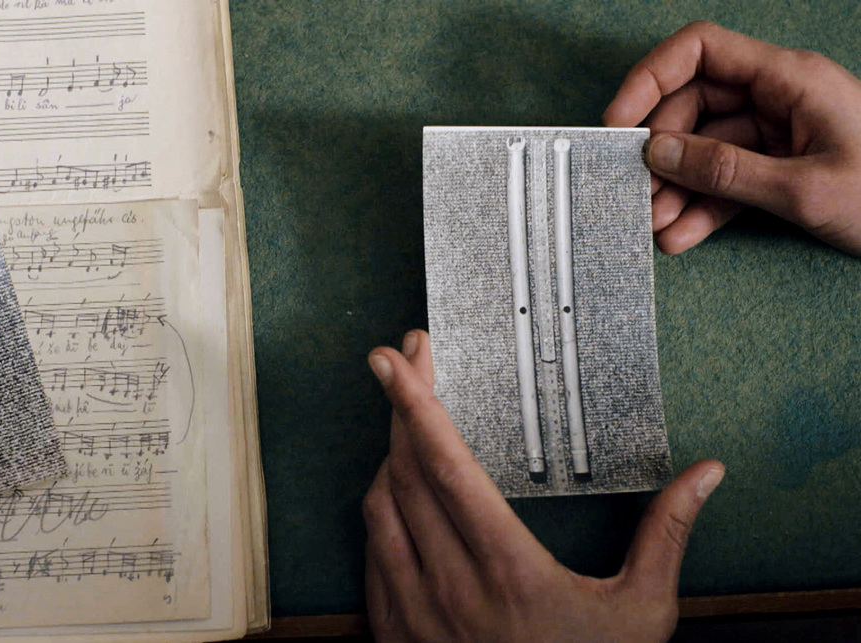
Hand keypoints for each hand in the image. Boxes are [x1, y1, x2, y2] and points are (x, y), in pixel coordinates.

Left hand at [363, 330, 723, 641]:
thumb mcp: (641, 613)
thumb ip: (666, 535)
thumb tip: (703, 476)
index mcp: (505, 566)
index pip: (445, 463)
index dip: (416, 402)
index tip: (396, 359)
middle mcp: (446, 582)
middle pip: (405, 470)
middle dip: (400, 406)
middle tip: (406, 364)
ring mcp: (412, 609)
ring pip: (379, 506)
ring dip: (389, 457)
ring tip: (411, 427)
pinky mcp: (394, 631)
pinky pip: (371, 551)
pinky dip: (381, 510)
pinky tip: (399, 495)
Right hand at [603, 21, 860, 254]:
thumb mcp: (803, 190)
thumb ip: (726, 171)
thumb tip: (659, 153)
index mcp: (788, 79)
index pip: (700, 52)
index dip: (650, 80)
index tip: (620, 122)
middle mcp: (778, 97)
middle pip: (692, 106)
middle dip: (660, 153)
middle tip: (635, 191)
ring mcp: (778, 132)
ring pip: (704, 149)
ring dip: (675, 187)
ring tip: (655, 224)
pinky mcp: (779, 166)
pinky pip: (727, 179)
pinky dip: (701, 206)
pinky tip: (682, 233)